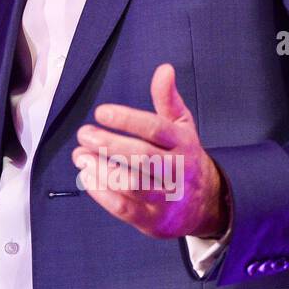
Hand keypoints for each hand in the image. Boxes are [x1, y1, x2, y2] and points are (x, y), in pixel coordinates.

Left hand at [70, 63, 228, 239]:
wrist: (207, 206)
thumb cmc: (185, 158)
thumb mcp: (182, 128)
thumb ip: (168, 99)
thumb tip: (164, 68)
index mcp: (183, 144)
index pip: (156, 129)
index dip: (128, 119)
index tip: (101, 112)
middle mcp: (177, 170)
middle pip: (142, 156)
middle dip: (108, 144)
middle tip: (84, 133)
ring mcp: (166, 197)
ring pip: (132, 183)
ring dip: (101, 169)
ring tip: (80, 156)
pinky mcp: (153, 219)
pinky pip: (125, 208)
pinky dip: (102, 193)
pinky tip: (87, 177)